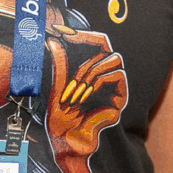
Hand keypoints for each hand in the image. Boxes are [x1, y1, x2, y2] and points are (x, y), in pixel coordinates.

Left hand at [44, 6, 127, 172]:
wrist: (65, 140)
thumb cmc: (59, 116)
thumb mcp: (56, 84)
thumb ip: (59, 64)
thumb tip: (52, 40)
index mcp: (87, 68)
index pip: (95, 41)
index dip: (84, 33)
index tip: (63, 32)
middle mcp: (102, 74)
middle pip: (105, 46)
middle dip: (85, 59)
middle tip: (71, 76)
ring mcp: (112, 85)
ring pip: (114, 58)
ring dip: (91, 70)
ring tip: (77, 89)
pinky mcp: (120, 98)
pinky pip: (118, 74)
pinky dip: (100, 80)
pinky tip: (87, 93)